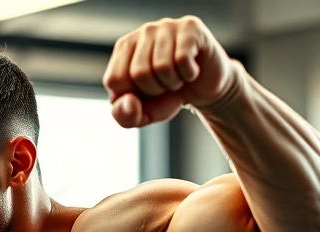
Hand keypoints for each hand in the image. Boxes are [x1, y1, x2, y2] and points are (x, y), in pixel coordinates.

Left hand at [102, 15, 234, 127]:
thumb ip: (125, 116)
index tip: (145, 92)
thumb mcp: (143, 114)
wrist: (205, 89)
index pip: (114, 80)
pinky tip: (192, 68)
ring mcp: (166, 26)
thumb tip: (130, 103)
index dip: (133, 96)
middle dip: (156, 90)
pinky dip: (189, 74)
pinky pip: (183, 59)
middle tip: (166, 84)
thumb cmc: (169, 96)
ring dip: (174, 82)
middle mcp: (143, 32)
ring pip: (162, 66)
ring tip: (178, 76)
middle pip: (139, 73)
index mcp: (123, 48)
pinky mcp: (190, 27)